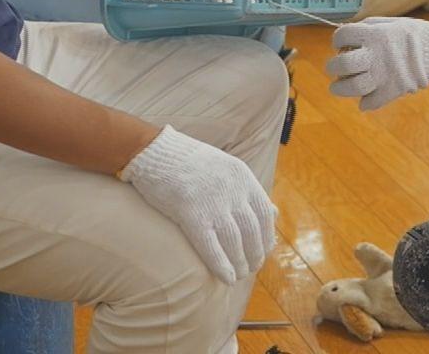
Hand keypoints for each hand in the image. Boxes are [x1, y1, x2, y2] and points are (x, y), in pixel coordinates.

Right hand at [120, 126, 276, 283]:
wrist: (153, 151)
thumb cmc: (187, 162)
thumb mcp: (225, 167)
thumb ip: (248, 190)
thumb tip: (275, 213)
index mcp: (242, 175)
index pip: (265, 213)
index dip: (267, 236)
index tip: (265, 251)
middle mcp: (232, 189)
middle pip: (252, 230)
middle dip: (255, 254)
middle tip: (251, 267)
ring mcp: (212, 201)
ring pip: (235, 241)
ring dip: (240, 263)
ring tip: (239, 275)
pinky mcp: (191, 213)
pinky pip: (211, 246)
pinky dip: (221, 265)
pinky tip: (226, 278)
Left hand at [327, 17, 428, 111]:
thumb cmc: (415, 34)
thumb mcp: (390, 22)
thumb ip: (368, 27)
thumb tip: (348, 35)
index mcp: (374, 34)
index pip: (342, 36)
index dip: (337, 39)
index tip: (340, 43)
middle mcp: (375, 55)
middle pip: (342, 64)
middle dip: (333, 67)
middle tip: (334, 68)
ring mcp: (383, 75)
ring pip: (352, 86)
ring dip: (340, 88)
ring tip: (338, 87)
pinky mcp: (391, 91)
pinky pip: (370, 102)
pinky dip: (365, 103)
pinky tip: (365, 98)